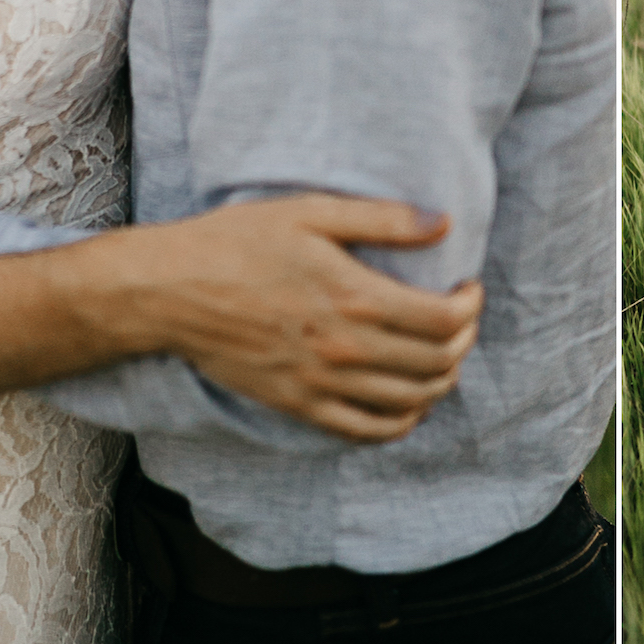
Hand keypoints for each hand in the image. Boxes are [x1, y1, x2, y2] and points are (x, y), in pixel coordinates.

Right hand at [128, 194, 482, 442]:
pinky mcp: (298, 407)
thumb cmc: (239, 242)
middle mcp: (344, 349)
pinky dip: (401, 422)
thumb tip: (442, 223)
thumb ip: (383, 219)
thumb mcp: (312, 211)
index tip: (468, 288)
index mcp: (354, 296)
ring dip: (441, 381)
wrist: (172, 291)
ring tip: (442, 354)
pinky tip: (408, 400)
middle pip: (436, 364)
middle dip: (464, 341)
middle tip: (461, 318)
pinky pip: (366, 431)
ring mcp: (321, 385)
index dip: (471, 306)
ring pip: (410, 403)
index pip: (444, 320)